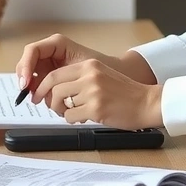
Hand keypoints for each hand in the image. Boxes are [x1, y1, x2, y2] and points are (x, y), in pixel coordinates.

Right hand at [15, 32, 113, 95]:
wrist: (118, 74)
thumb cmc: (104, 66)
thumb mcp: (84, 68)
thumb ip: (63, 76)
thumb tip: (44, 89)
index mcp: (57, 44)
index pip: (32, 51)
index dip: (25, 66)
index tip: (25, 84)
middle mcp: (50, 53)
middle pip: (27, 64)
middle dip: (28, 81)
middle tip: (33, 97)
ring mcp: (50, 66)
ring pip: (33, 79)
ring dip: (37, 92)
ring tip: (51, 103)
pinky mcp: (53, 79)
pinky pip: (42, 88)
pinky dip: (45, 97)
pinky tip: (55, 105)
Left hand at [33, 58, 162, 129]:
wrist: (147, 102)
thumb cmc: (125, 93)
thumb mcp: (101, 76)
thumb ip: (80, 79)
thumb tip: (53, 89)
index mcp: (89, 65)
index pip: (55, 74)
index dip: (42, 86)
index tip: (37, 94)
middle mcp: (89, 75)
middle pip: (53, 87)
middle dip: (48, 100)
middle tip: (51, 107)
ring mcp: (93, 92)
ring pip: (60, 102)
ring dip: (62, 111)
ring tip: (74, 113)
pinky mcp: (96, 108)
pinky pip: (70, 116)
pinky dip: (73, 120)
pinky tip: (84, 118)